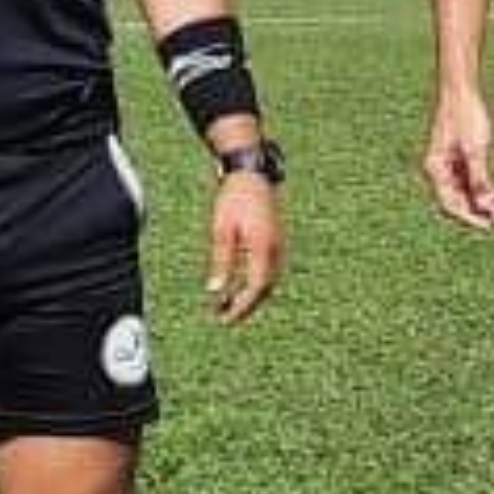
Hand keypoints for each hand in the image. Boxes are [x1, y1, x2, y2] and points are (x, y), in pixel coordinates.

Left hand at [204, 167, 283, 321]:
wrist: (251, 174)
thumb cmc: (233, 199)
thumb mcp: (221, 230)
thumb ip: (221, 261)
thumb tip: (215, 291)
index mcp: (263, 248)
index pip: (255, 288)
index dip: (240, 308)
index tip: (223, 319)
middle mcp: (276, 250)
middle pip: (264, 290)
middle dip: (243, 306)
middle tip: (220, 316)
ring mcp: (278, 246)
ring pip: (267, 282)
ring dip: (248, 296)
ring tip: (224, 304)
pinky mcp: (275, 242)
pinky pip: (267, 271)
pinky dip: (253, 283)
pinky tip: (235, 284)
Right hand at [423, 83, 493, 229]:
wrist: (461, 89)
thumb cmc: (465, 114)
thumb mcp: (475, 149)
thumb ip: (479, 178)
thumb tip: (484, 206)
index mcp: (436, 169)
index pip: (451, 204)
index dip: (470, 217)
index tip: (489, 224)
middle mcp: (440, 170)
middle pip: (461, 201)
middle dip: (483, 210)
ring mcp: (451, 165)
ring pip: (470, 192)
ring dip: (489, 200)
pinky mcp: (462, 158)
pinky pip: (475, 181)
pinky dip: (490, 187)